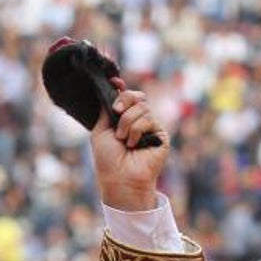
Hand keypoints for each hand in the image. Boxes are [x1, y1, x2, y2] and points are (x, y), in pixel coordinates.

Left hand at [90, 79, 169, 211]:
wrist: (119, 178)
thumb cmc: (107, 159)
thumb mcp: (100, 131)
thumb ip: (106, 110)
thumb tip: (112, 88)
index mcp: (124, 120)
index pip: (127, 97)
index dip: (122, 89)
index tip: (114, 82)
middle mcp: (138, 122)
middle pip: (136, 96)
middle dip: (124, 102)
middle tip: (116, 114)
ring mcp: (151, 127)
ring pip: (142, 108)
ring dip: (127, 123)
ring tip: (123, 140)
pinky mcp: (160, 134)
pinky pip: (148, 119)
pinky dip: (136, 130)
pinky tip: (134, 144)